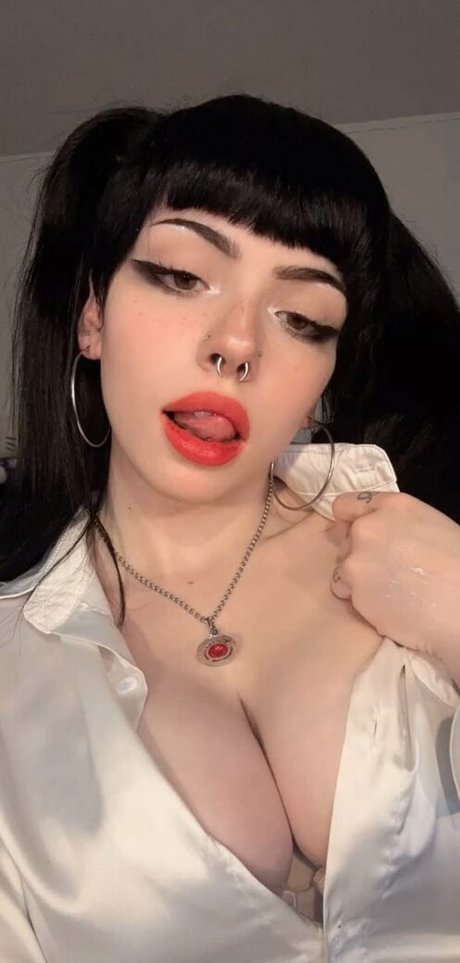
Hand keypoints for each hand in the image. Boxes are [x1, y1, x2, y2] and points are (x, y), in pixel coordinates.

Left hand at [331, 491, 459, 678]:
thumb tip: (377, 531)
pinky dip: (366, 603)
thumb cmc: (457, 565)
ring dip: (359, 581)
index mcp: (390, 506)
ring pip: (343, 571)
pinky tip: (393, 606)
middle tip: (389, 572)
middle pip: (346, 541)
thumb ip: (394, 522)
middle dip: (360, 555)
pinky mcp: (356, 593)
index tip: (358, 536)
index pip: (345, 505)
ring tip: (392, 592)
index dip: (350, 522)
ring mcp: (357, 561)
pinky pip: (351, 597)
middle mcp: (367, 529)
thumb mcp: (427, 524)